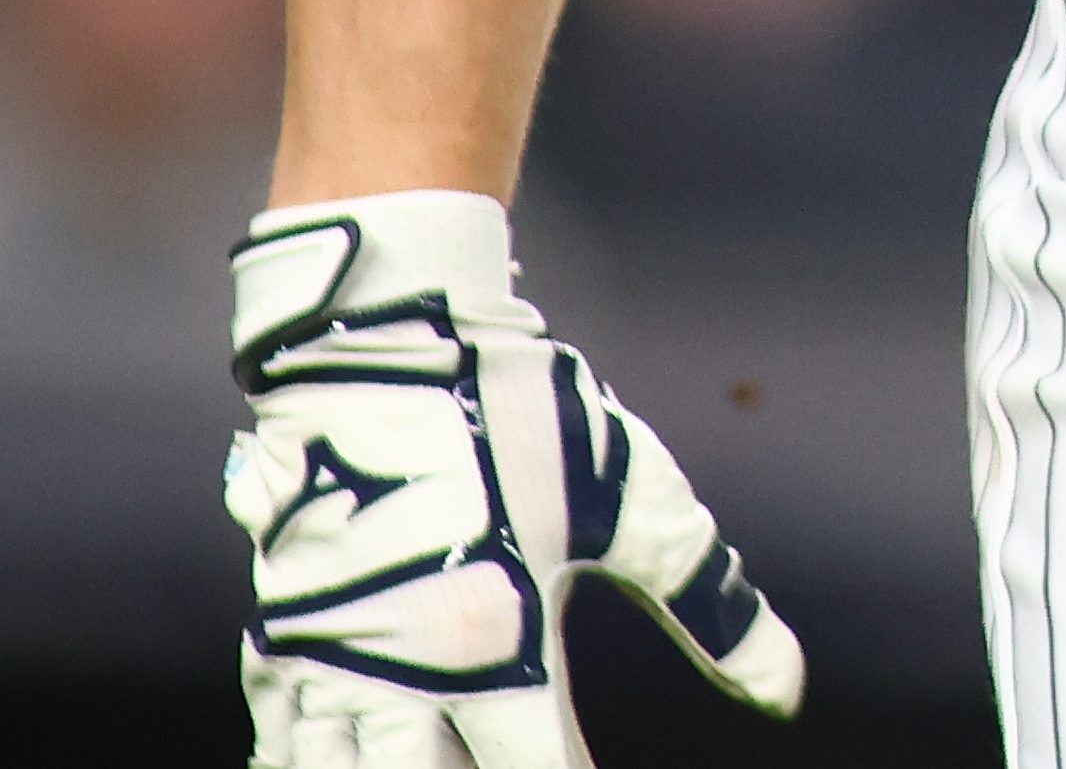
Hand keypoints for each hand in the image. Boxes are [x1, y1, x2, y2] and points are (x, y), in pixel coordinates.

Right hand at [229, 190, 803, 764]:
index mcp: (498, 646)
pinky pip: (284, 744)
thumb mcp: (634, 504)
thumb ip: (715, 605)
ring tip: (433, 760)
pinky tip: (346, 762)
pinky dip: (310, 765)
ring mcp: (330, 660)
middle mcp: (404, 672)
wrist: (383, 338)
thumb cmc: (518, 414)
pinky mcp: (281, 637)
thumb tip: (784, 691)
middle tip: (503, 763)